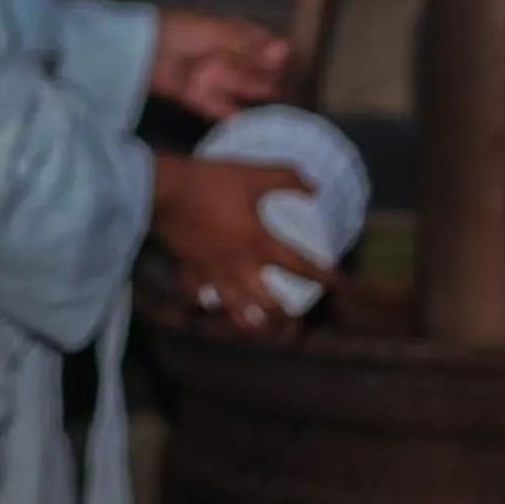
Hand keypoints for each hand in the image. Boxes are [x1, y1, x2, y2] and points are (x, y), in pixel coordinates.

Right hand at [148, 153, 335, 336]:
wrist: (163, 189)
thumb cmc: (209, 180)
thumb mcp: (252, 174)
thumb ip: (286, 178)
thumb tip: (315, 185)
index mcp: (258, 242)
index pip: (299, 264)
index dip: (323, 275)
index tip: (340, 283)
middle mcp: (238, 265)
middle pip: (267, 302)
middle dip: (284, 315)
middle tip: (294, 322)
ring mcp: (212, 272)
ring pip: (233, 311)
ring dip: (248, 323)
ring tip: (258, 329)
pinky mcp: (188, 269)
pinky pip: (198, 297)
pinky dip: (205, 304)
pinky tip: (210, 306)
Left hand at [150, 9, 289, 120]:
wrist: (143, 49)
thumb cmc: (182, 31)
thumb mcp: (219, 33)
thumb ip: (251, 45)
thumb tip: (287, 49)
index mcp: (227, 33)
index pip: (257, 42)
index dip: (273, 53)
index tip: (291, 63)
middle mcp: (222, 55)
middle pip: (250, 67)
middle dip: (266, 76)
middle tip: (287, 87)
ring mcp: (210, 77)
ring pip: (239, 87)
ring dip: (255, 92)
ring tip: (278, 103)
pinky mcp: (197, 97)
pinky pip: (219, 108)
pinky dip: (233, 114)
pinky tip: (251, 122)